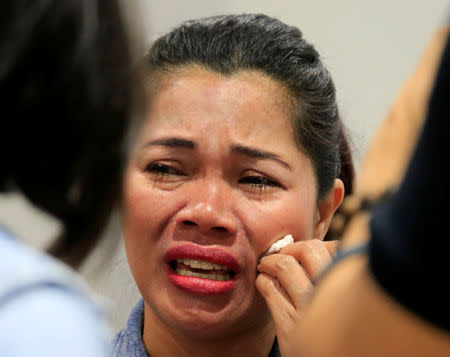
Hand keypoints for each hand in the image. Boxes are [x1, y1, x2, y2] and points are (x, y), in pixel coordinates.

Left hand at [256, 239, 337, 356]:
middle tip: (282, 254)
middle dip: (290, 248)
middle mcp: (334, 296)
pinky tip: (264, 284)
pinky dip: (263, 280)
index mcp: (350, 286)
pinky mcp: (289, 327)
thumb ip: (338, 274)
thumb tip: (322, 246)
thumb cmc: (335, 328)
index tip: (303, 252)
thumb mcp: (345, 300)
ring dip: (269, 262)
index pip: (336, 247)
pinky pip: (269, 289)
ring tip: (266, 266)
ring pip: (285, 266)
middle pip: (309, 250)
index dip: (315, 245)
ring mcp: (310, 312)